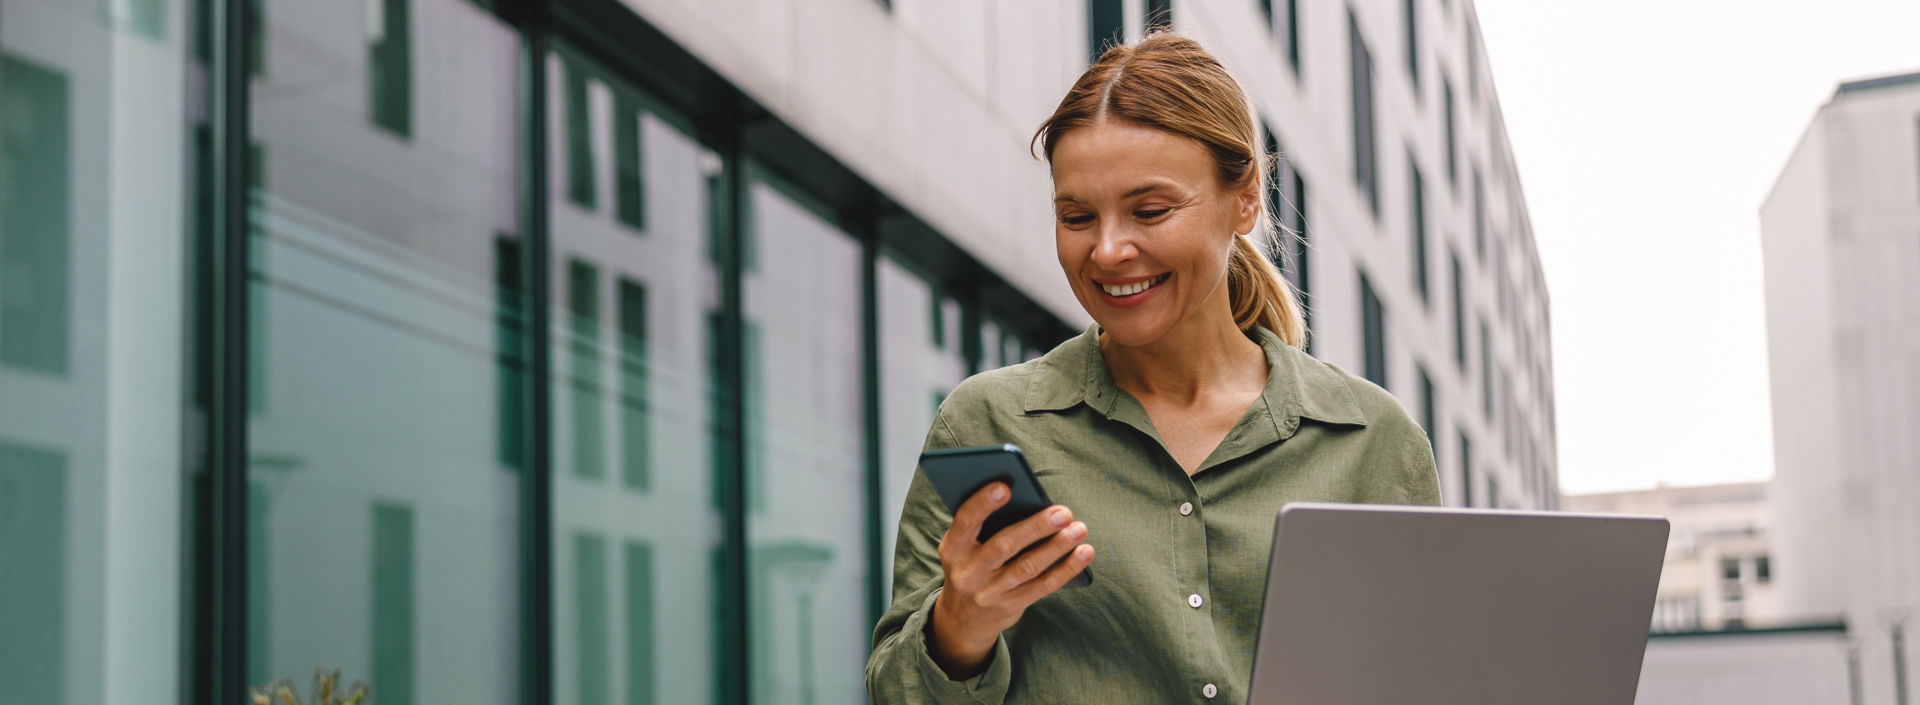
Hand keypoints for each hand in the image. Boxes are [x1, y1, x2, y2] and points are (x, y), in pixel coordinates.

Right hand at [925, 481, 1094, 679]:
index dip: (982, 504)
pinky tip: (1084, 552)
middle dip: (1036, 527)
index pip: (965, 522)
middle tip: (1063, 512)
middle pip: (1004, 546)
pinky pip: (1043, 586)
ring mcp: (990, 592)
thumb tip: (1029, 499)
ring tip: (1079, 529)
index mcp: (953, 548)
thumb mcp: (964, 548)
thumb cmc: (971, 565)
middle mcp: (968, 572)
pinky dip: (1067, 568)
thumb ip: (986, 526)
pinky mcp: (1011, 606)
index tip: (1005, 486)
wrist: (963, 620)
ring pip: (1028, 567)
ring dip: (1057, 547)